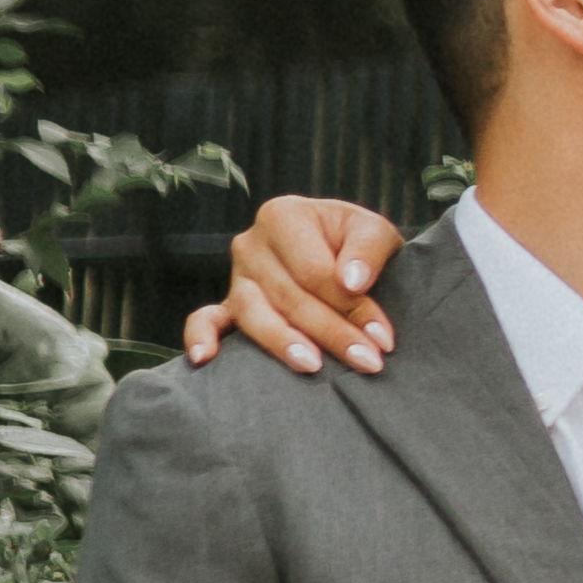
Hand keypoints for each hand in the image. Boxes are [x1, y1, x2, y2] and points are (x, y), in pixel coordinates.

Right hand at [195, 193, 404, 375]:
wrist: (340, 248)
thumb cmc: (356, 240)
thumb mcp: (373, 230)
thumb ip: (368, 250)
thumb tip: (352, 282)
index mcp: (283, 215)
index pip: (314, 271)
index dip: (350, 306)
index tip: (382, 337)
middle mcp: (250, 244)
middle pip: (289, 297)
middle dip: (332, 333)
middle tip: (368, 362)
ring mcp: (236, 277)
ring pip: (254, 315)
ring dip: (285, 344)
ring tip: (314, 367)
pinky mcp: (229, 305)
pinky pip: (205, 320)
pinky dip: (200, 337)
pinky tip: (204, 359)